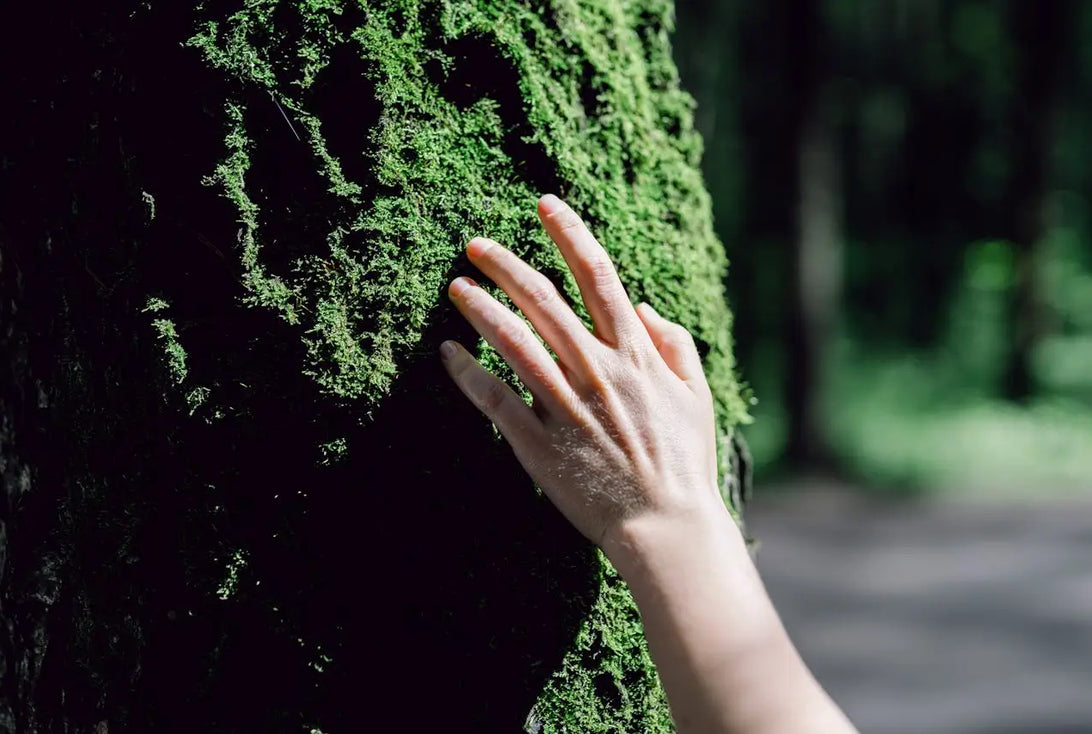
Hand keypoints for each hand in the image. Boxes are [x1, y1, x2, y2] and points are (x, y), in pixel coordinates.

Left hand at [439, 195, 724, 550]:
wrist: (667, 527)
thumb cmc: (684, 462)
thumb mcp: (697, 395)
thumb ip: (675, 344)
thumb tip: (642, 306)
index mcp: (637, 355)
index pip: (599, 276)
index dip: (570, 234)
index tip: (545, 205)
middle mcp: (598, 372)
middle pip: (545, 301)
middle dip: (507, 264)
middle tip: (475, 243)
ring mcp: (566, 407)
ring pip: (513, 343)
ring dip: (480, 309)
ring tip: (455, 286)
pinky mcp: (539, 444)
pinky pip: (495, 400)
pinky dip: (468, 373)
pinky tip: (448, 352)